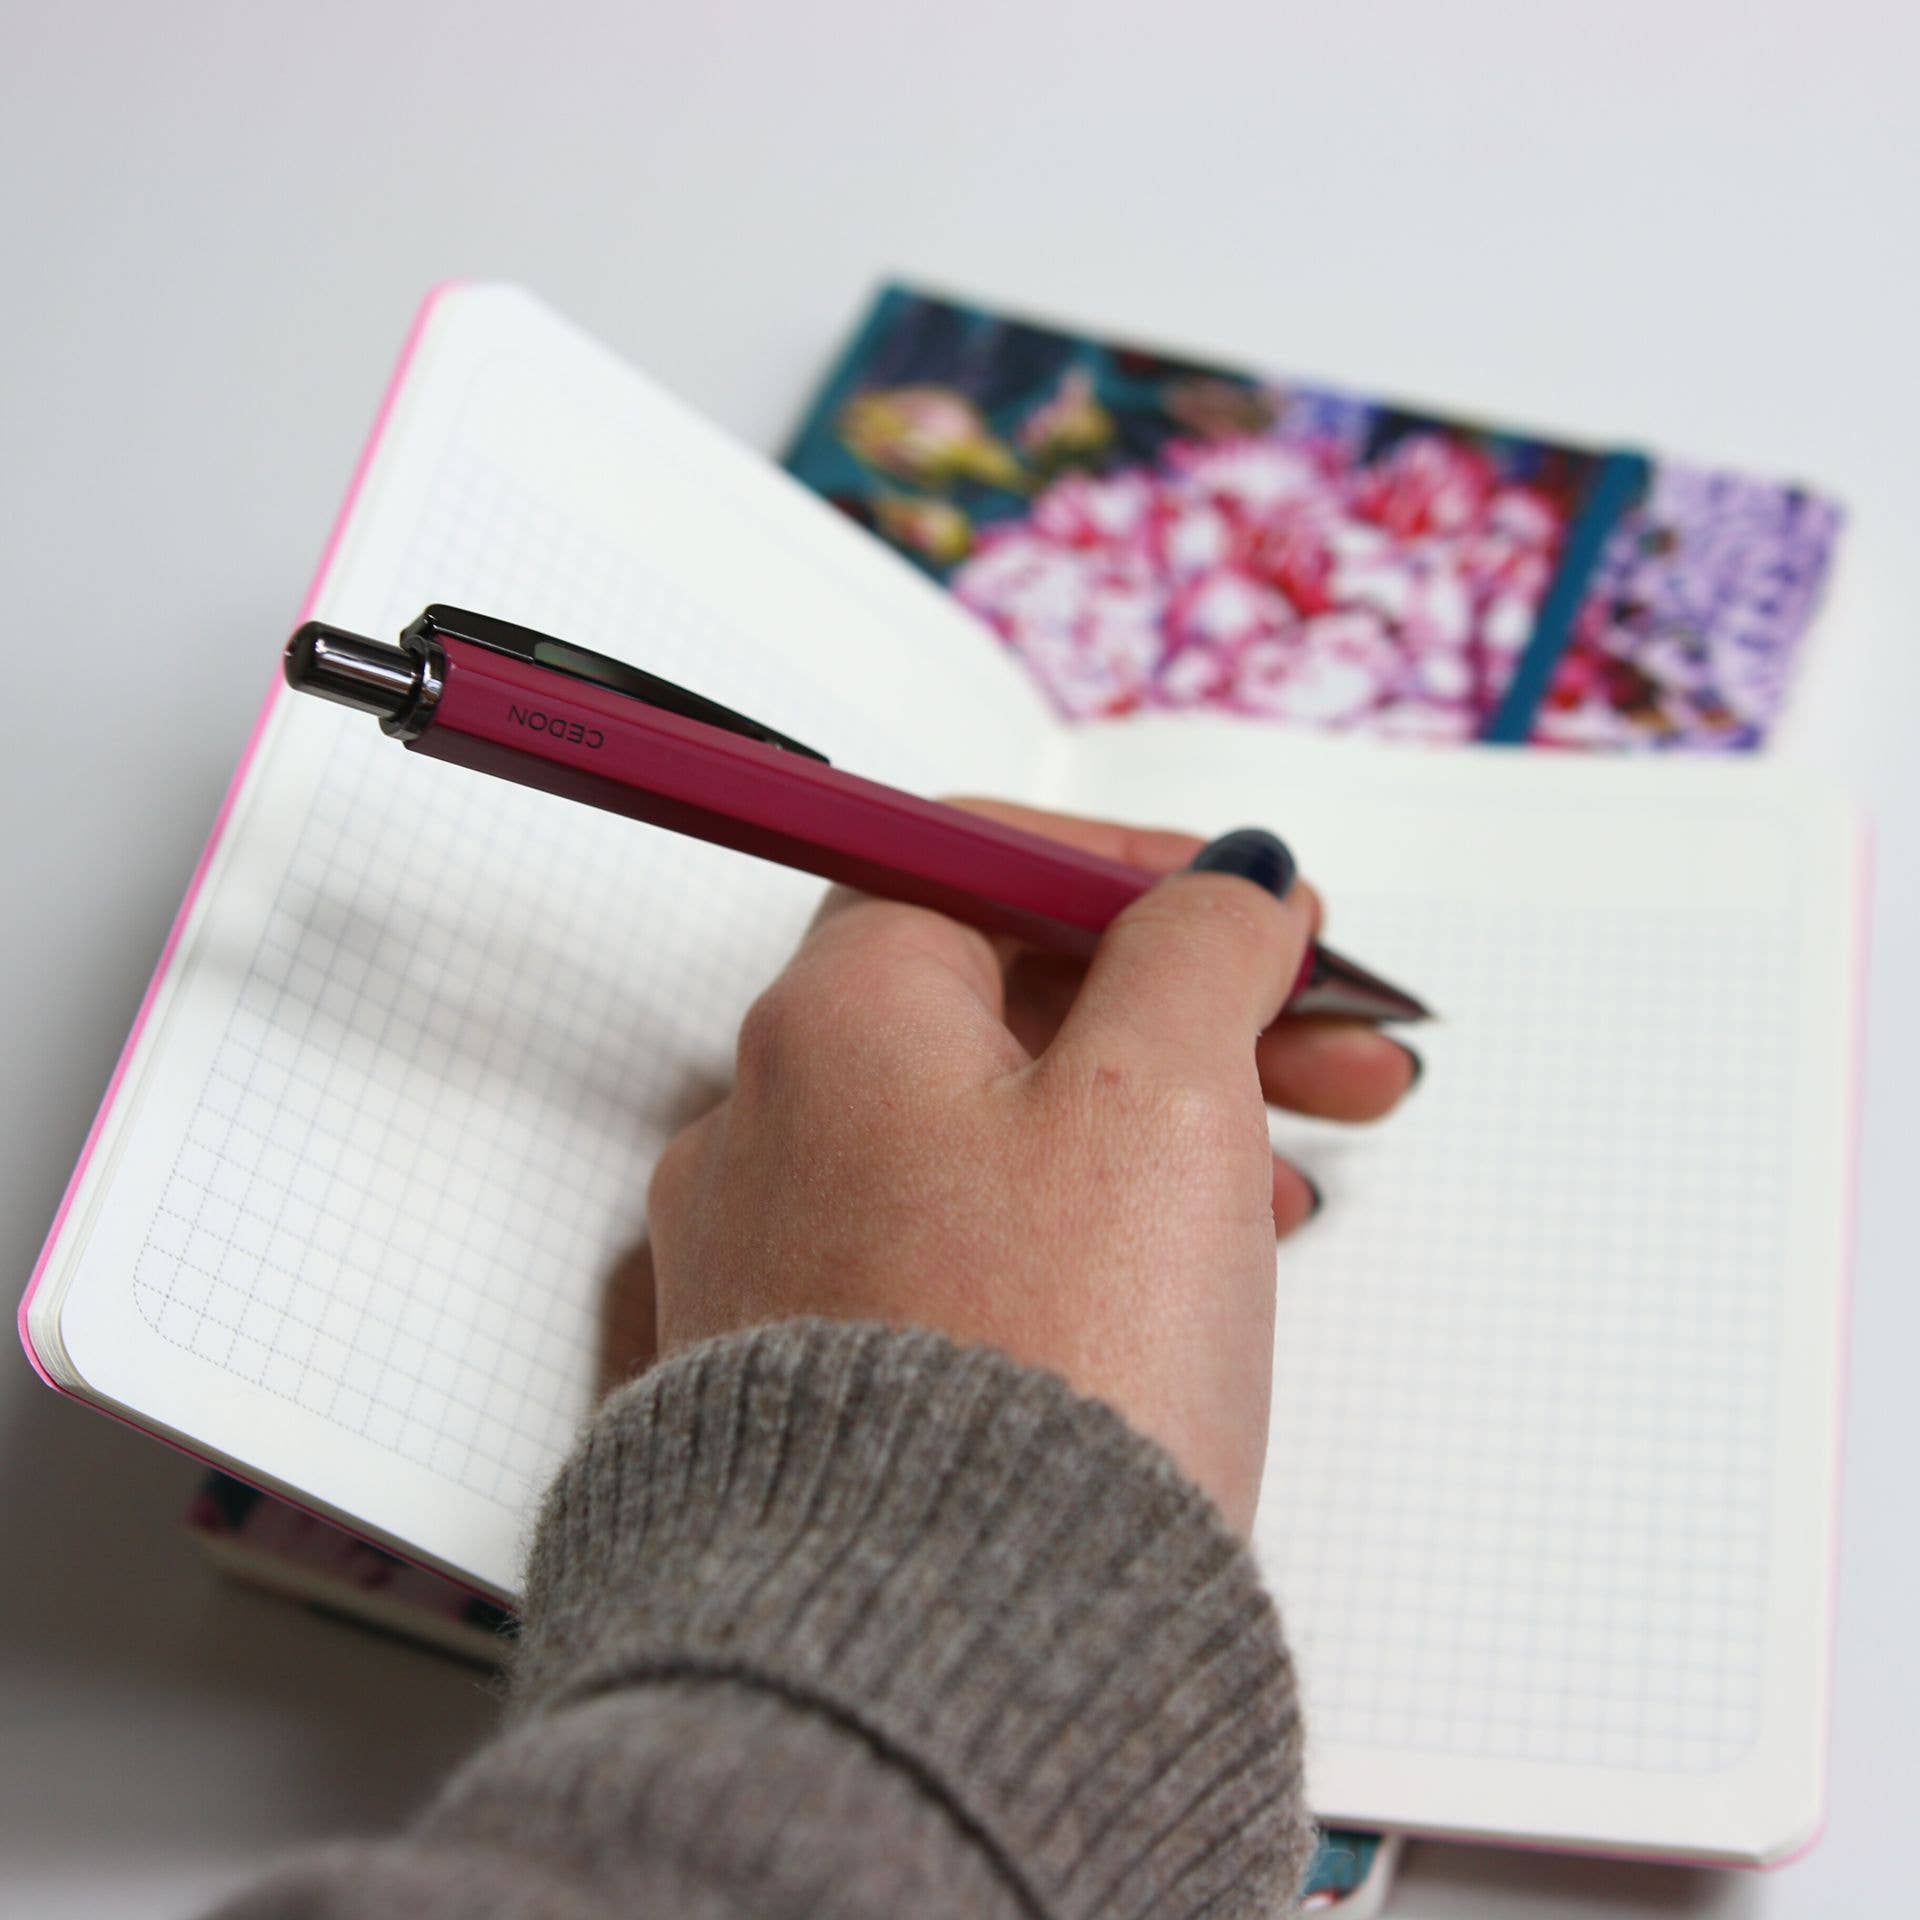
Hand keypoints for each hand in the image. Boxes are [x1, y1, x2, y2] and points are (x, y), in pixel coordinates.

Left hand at [640, 802, 1417, 1533]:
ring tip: (1306, 1179)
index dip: (1137, 874)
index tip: (1259, 913)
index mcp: (832, 1019)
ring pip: (997, 1134)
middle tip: (1340, 1047)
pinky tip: (1198, 1270)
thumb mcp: (1162, 1094)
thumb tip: (1224, 883)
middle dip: (1191, 1014)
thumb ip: (1198, 949)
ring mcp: (781, 1256)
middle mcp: (772, 1122)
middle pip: (1002, 1007)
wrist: (940, 1658)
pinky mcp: (817, 1372)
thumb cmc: (1044, 1363)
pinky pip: (963, 1248)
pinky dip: (1083, 1228)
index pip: (976, 865)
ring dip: (1162, 1127)